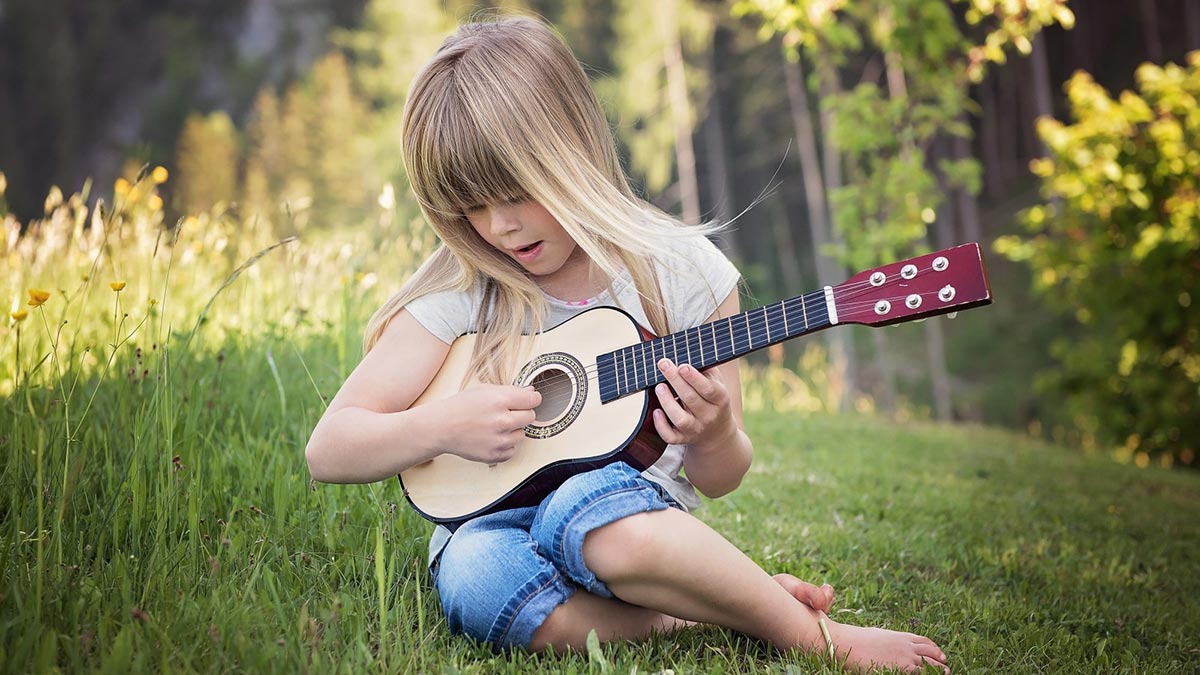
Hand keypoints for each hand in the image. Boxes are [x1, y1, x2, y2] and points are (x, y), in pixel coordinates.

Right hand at [438, 384, 540, 463]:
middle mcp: (502, 421)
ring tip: (495, 426)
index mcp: (500, 400)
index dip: (531, 399)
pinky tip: (492, 437)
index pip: (533, 400)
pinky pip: (513, 450)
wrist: (441, 428)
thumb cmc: (461, 407)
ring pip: (522, 434)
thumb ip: (511, 390)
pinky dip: (505, 445)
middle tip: (507, 413)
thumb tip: (532, 392)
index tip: (527, 400)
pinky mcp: (495, 455)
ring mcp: (499, 440)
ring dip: (513, 430)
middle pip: (531, 417)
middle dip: (522, 413)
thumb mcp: (484, 390)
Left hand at [651, 358, 735, 448]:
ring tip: (659, 386)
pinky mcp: (683, 439)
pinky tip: (656, 411)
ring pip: (680, 419)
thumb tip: (688, 350)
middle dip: (675, 380)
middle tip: (663, 364)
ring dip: (667, 402)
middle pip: (691, 399)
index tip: (682, 365)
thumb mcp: (718, 384)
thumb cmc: (714, 400)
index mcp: (720, 399)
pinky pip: (670, 436)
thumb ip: (707, 369)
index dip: (695, 378)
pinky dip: (661, 425)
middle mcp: (709, 416)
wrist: (718, 434)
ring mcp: (696, 429)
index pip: (709, 389)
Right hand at [823, 621, 950, 673]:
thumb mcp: (879, 635)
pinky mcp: (902, 669)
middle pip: (932, 654)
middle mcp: (908, 647)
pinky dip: (928, 674)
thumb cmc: (859, 639)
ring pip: (931, 665)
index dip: (935, 649)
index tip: (940, 655)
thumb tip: (890, 642)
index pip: (926, 642)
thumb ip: (890, 639)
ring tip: (946, 674)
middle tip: (946, 667)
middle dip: (940, 661)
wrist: (850, 643)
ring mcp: (906, 659)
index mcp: (903, 637)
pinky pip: (922, 673)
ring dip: (940, 670)